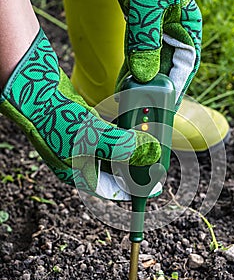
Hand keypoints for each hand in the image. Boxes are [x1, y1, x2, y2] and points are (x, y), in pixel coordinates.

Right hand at [0, 29, 160, 199]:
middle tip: (154, 160)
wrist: (32, 91)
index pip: (112, 189)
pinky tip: (131, 125)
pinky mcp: (81, 124)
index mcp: (78, 173)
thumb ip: (121, 147)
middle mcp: (79, 160)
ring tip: (148, 142)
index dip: (134, 188)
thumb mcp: (92, 138)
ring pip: (112, 149)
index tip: (153, 185)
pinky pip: (106, 133)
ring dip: (129, 146)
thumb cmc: (55, 120)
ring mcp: (80, 142)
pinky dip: (120, 131)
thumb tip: (148, 153)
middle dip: (135, 165)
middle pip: (114, 169)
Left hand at [95, 0, 201, 109]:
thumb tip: (144, 76)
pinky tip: (122, 87)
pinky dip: (131, 73)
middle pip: (168, 71)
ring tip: (130, 107)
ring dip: (142, 87)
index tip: (164, 110)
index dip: (175, 89)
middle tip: (143, 115)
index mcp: (188, 27)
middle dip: (155, 93)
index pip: (185, 66)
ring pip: (153, 67)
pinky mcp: (143, 32)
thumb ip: (146, 40)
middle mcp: (177, 33)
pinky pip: (139, 58)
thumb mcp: (146, 4)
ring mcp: (159, 34)